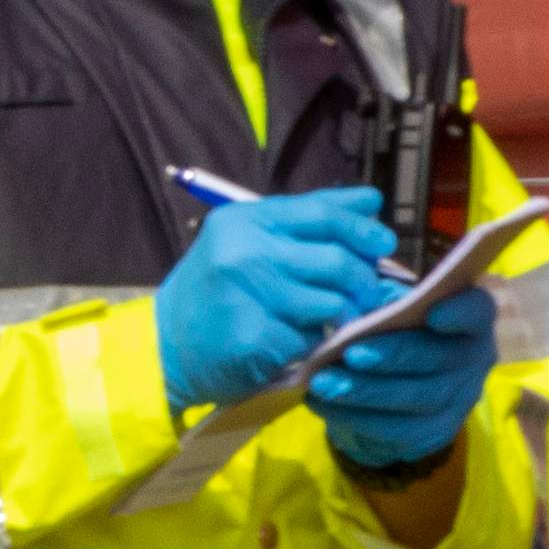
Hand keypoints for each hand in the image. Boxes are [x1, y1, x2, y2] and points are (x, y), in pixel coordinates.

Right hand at [154, 186, 398, 412]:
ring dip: (338, 316)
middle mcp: (244, 253)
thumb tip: (369, 202)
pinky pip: (312, 339)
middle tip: (362, 294)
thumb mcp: (250, 242)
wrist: (165, 347)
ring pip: (333, 303)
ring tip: (322, 319)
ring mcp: (248, 296)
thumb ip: (307, 221)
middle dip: (361, 281)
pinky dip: (311, 343)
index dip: (362, 229)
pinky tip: (291, 341)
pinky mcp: (256, 338)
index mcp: (245, 222)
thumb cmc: (215, 292)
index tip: (383, 243)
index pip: (323, 215)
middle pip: (337, 261)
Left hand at [313, 285, 496, 473]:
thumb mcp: (389, 304)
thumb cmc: (392, 327)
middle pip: (440, 358)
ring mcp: (458, 399)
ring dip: (366, 392)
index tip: (432, 313)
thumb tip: (361, 299)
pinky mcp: (436, 432)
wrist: (392, 380)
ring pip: (417, 399)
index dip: (461, 312)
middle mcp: (472, 360)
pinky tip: (324, 404)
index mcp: (468, 319)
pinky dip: (357, 418)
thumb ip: (384, 298)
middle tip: (351, 354)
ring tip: (323, 383)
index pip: (478, 311)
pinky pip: (399, 432)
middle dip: (393, 356)